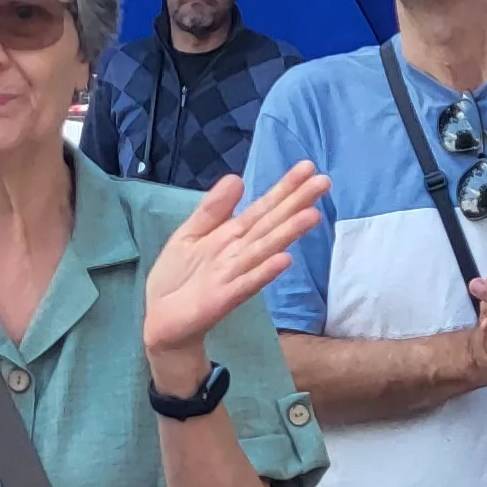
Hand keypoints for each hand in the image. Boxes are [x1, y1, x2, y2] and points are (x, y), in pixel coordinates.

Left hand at [145, 162, 328, 375]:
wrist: (161, 319)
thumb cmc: (178, 277)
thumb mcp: (190, 233)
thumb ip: (213, 209)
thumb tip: (238, 178)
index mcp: (232, 235)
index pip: (264, 207)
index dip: (284, 188)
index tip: (307, 167)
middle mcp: (240, 252)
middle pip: (271, 224)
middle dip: (296, 203)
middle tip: (324, 182)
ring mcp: (235, 275)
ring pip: (264, 249)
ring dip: (288, 233)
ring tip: (312, 215)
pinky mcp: (224, 298)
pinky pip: (247, 283)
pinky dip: (265, 272)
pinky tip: (284, 260)